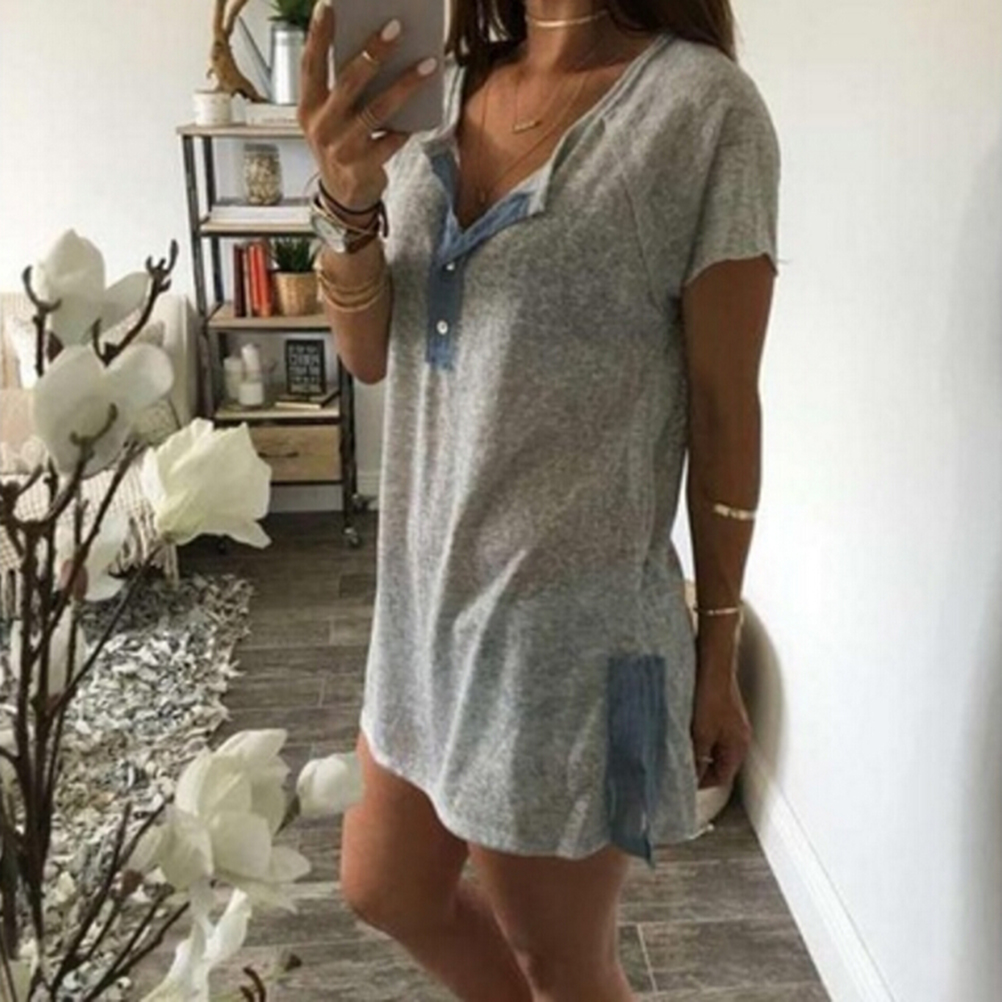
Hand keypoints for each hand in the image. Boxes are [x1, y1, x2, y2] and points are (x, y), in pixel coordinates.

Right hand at [298, 2, 437, 210]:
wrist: (344, 197)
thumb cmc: (341, 146)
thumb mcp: (332, 118)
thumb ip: (343, 90)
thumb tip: (378, 54)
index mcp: (308, 107)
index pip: (310, 64)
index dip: (318, 34)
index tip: (328, 4)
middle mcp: (321, 126)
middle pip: (348, 81)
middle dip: (373, 52)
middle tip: (395, 27)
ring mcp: (341, 148)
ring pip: (377, 109)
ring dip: (405, 84)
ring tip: (428, 63)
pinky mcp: (363, 167)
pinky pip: (391, 140)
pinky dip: (406, 127)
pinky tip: (421, 114)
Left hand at [691, 668, 751, 789]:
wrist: (714, 664)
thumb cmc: (712, 695)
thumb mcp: (701, 733)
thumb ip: (697, 757)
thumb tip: (691, 776)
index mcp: (738, 746)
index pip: (723, 777)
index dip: (703, 783)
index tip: (685, 782)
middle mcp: (738, 735)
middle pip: (718, 762)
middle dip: (699, 765)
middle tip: (679, 763)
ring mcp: (731, 721)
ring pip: (712, 745)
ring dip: (696, 748)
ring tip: (679, 744)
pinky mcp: (721, 708)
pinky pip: (709, 729)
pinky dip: (697, 733)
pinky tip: (683, 726)